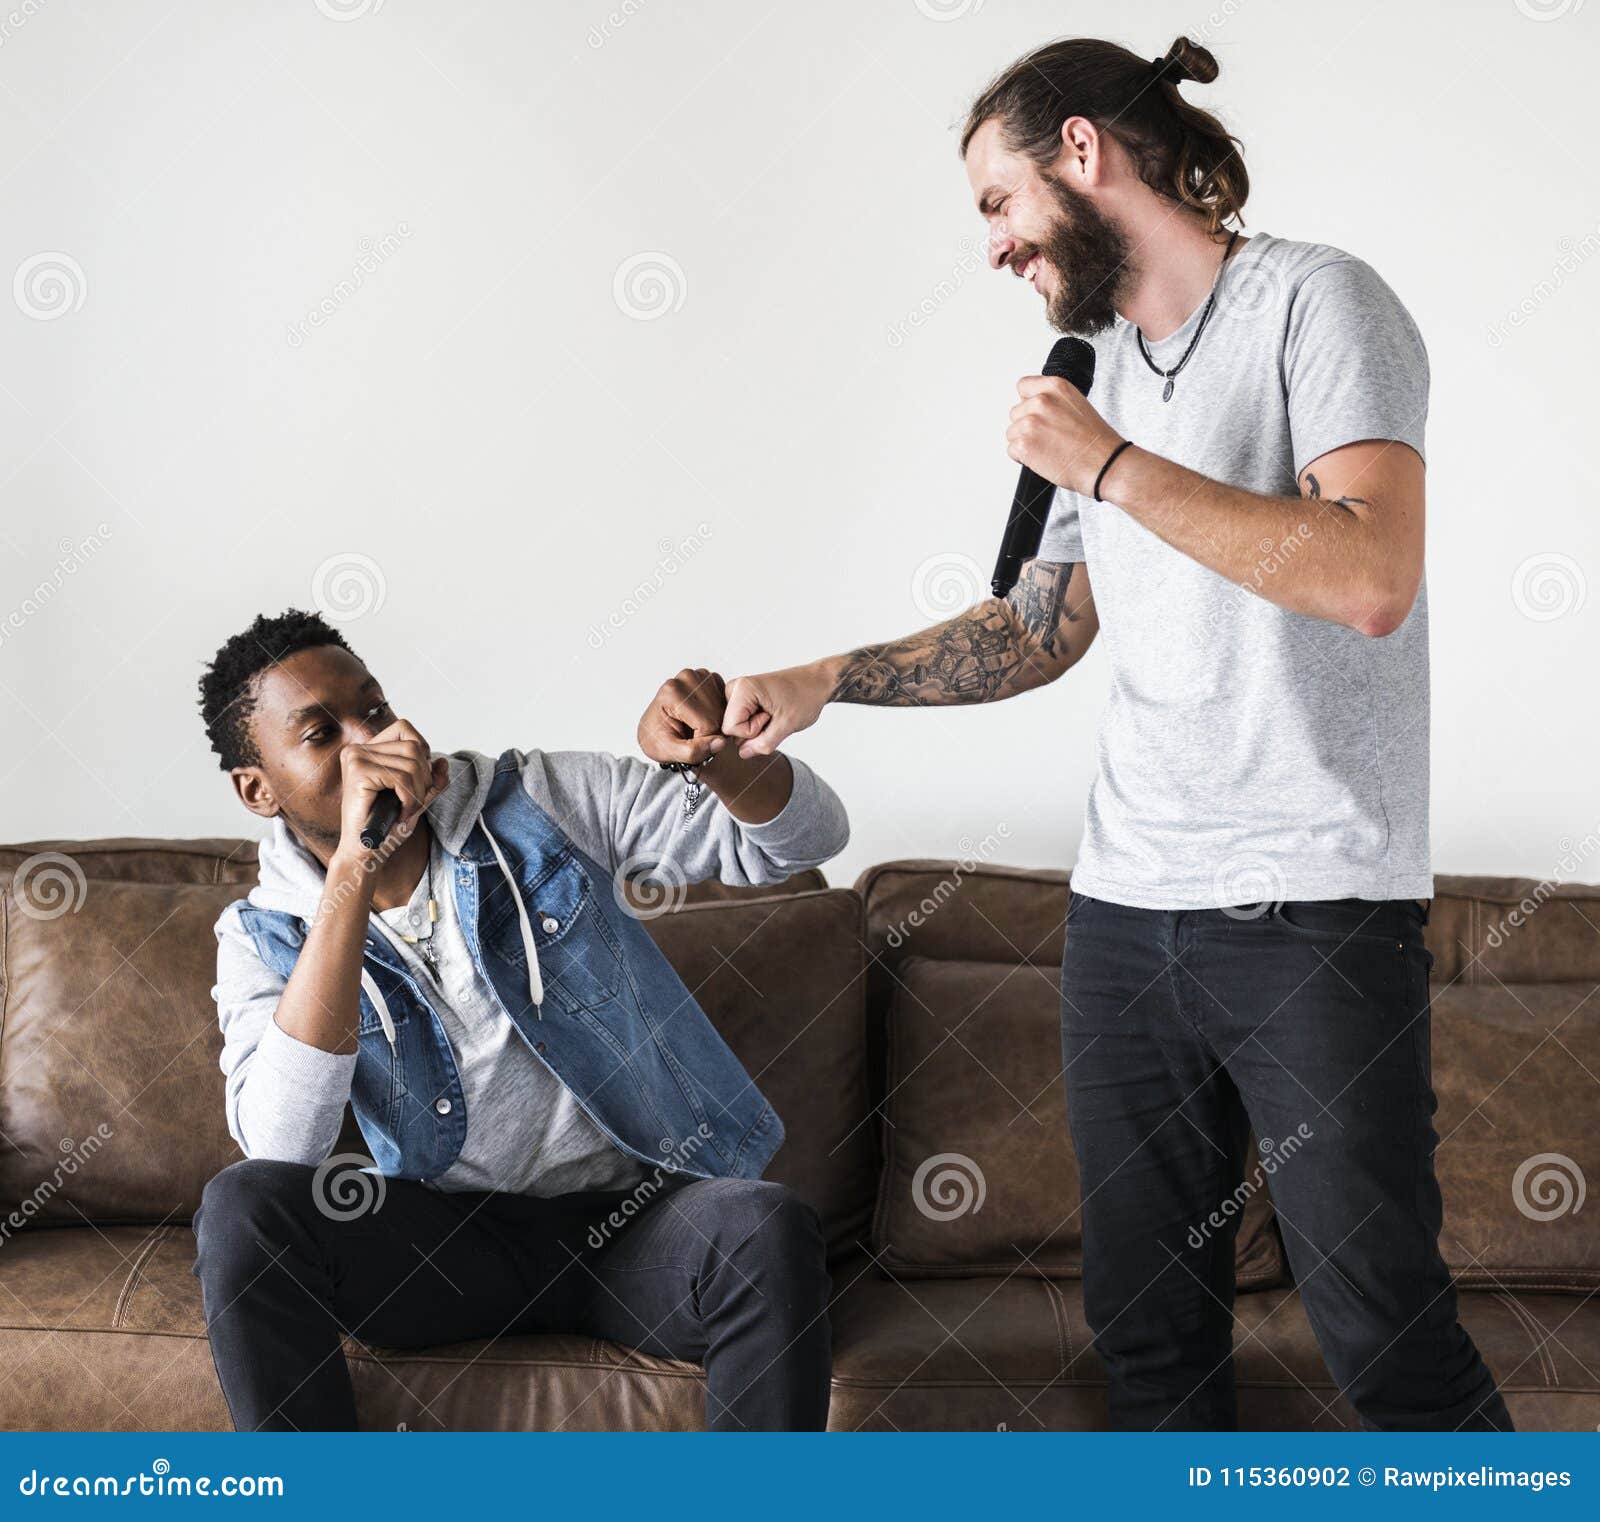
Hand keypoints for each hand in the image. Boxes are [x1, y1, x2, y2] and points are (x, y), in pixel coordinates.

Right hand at [336, 718, 449, 859]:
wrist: (365, 851)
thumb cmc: (387, 825)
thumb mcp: (417, 798)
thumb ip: (432, 780)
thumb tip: (442, 762)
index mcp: (368, 749)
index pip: (405, 729)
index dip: (422, 752)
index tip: (419, 779)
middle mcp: (358, 749)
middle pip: (414, 747)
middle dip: (424, 778)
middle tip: (414, 801)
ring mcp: (356, 758)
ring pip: (411, 763)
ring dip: (418, 792)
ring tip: (407, 809)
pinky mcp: (358, 772)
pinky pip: (402, 778)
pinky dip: (410, 798)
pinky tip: (401, 812)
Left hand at [638, 667, 730, 766]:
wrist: (653, 729)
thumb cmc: (657, 738)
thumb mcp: (668, 751)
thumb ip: (692, 752)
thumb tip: (720, 742)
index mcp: (672, 692)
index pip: (706, 723)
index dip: (703, 741)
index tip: (689, 744)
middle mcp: (686, 678)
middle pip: (717, 714)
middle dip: (710, 732)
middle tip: (691, 736)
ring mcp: (699, 675)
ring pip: (724, 708)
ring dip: (715, 723)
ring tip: (695, 726)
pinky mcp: (709, 678)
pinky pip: (726, 701)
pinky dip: (719, 713)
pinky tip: (703, 717)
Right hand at [721, 664, 830, 758]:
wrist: (818, 682)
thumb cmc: (806, 696)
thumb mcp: (787, 725)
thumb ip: (763, 744)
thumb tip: (743, 753)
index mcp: (742, 688)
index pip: (730, 728)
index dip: (751, 732)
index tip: (771, 717)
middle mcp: (736, 687)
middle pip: (731, 727)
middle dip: (754, 730)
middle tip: (774, 715)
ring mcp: (740, 692)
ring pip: (737, 726)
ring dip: (757, 727)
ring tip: (775, 713)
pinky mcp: (746, 697)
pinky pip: (744, 721)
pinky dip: (758, 723)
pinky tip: (772, 713)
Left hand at [1007, 375, 1123, 496]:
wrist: (1105, 463)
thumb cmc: (1096, 440)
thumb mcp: (1077, 404)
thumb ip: (1053, 400)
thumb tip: (1034, 405)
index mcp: (1055, 386)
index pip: (1023, 386)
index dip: (1029, 403)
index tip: (1038, 414)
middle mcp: (1041, 401)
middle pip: (1016, 412)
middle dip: (1028, 426)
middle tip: (1049, 437)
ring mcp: (1030, 422)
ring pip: (1012, 433)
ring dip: (1025, 442)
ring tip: (1048, 448)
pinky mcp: (1024, 444)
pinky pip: (1012, 450)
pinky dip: (1024, 458)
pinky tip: (1043, 458)